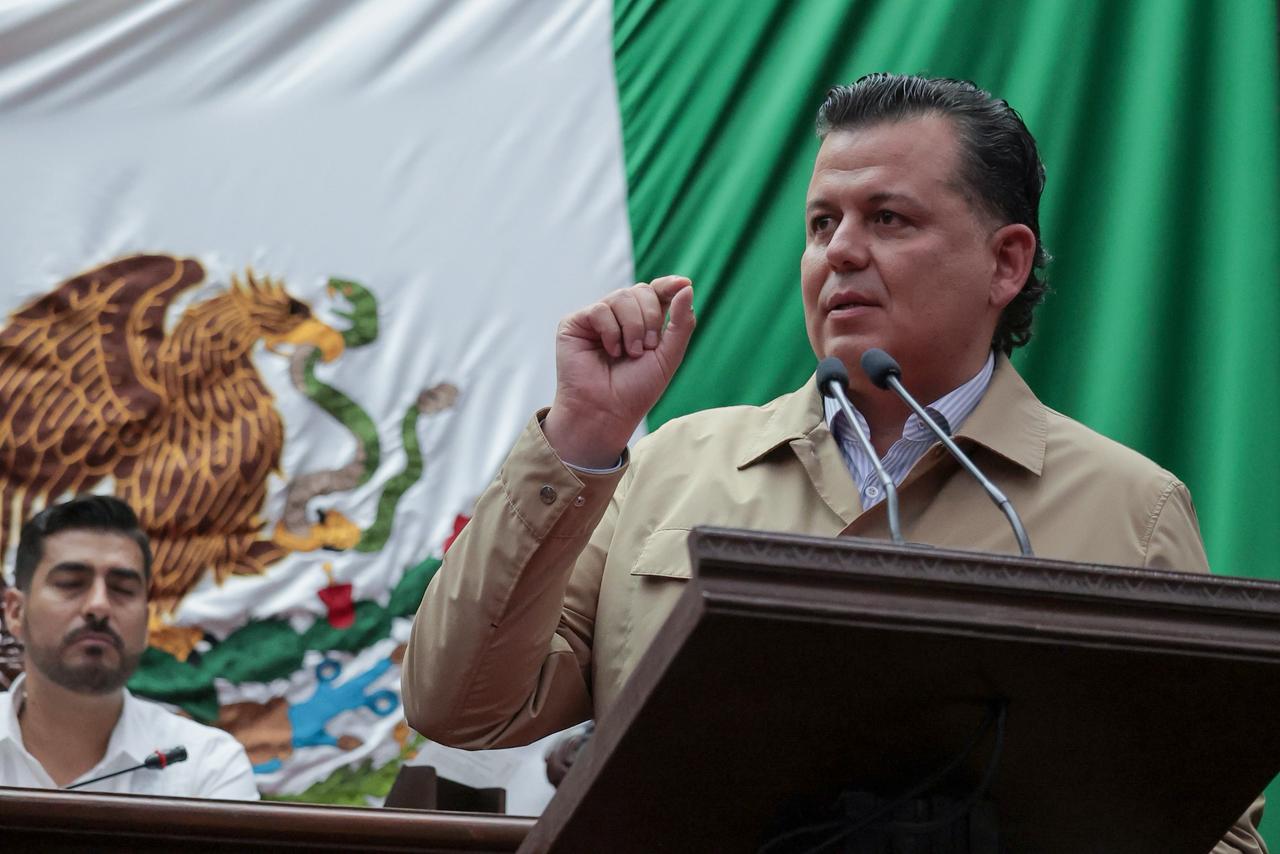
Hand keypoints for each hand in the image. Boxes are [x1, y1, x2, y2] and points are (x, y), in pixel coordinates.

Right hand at [542, 276, 694, 467]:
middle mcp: (619, 317)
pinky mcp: (575, 323)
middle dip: (651, 317)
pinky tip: (610, 351)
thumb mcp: (668, 356)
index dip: (669, 285)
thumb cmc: (636, 390)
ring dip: (633, 327)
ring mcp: (597, 319)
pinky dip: (611, 331)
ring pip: (622, 296)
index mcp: (643, 322)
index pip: (656, 292)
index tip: (683, 284)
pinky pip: (600, 310)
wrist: (607, 412)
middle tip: (646, 347)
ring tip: (629, 353)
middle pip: (641, 291)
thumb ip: (681, 322)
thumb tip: (687, 287)